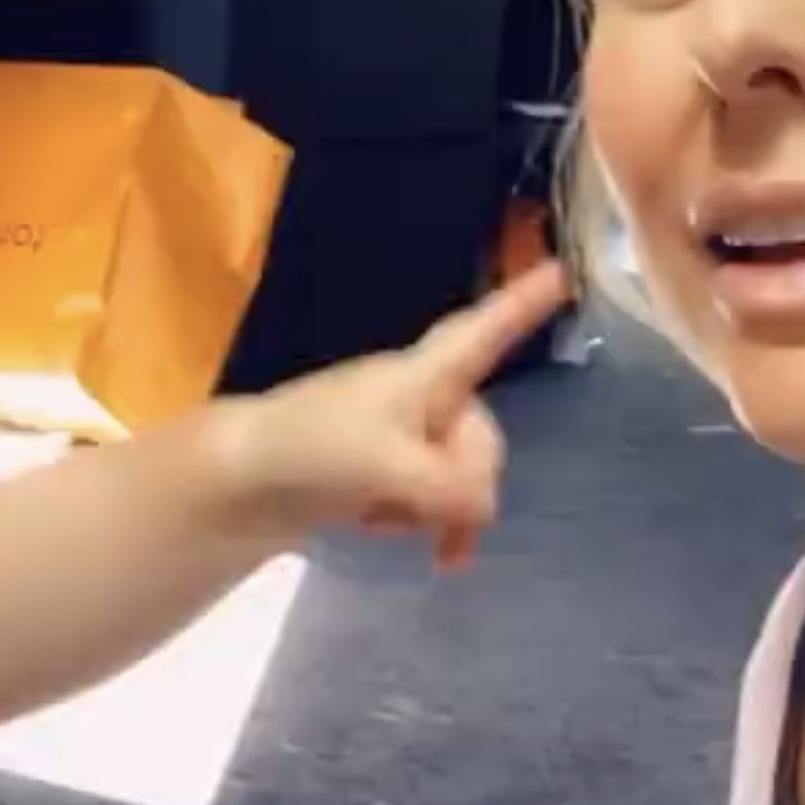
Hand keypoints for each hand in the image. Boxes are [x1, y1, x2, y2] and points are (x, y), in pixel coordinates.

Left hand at [236, 260, 567, 569]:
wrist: (238, 484)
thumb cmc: (311, 449)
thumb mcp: (389, 465)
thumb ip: (449, 487)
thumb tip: (481, 512)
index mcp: (425, 375)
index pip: (486, 330)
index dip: (525, 304)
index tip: (566, 269)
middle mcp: (422, 399)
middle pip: (481, 438)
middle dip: (469, 484)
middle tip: (435, 519)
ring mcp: (404, 439)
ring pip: (461, 478)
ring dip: (443, 514)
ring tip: (404, 533)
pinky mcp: (386, 476)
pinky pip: (432, 500)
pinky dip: (423, 523)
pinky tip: (393, 535)